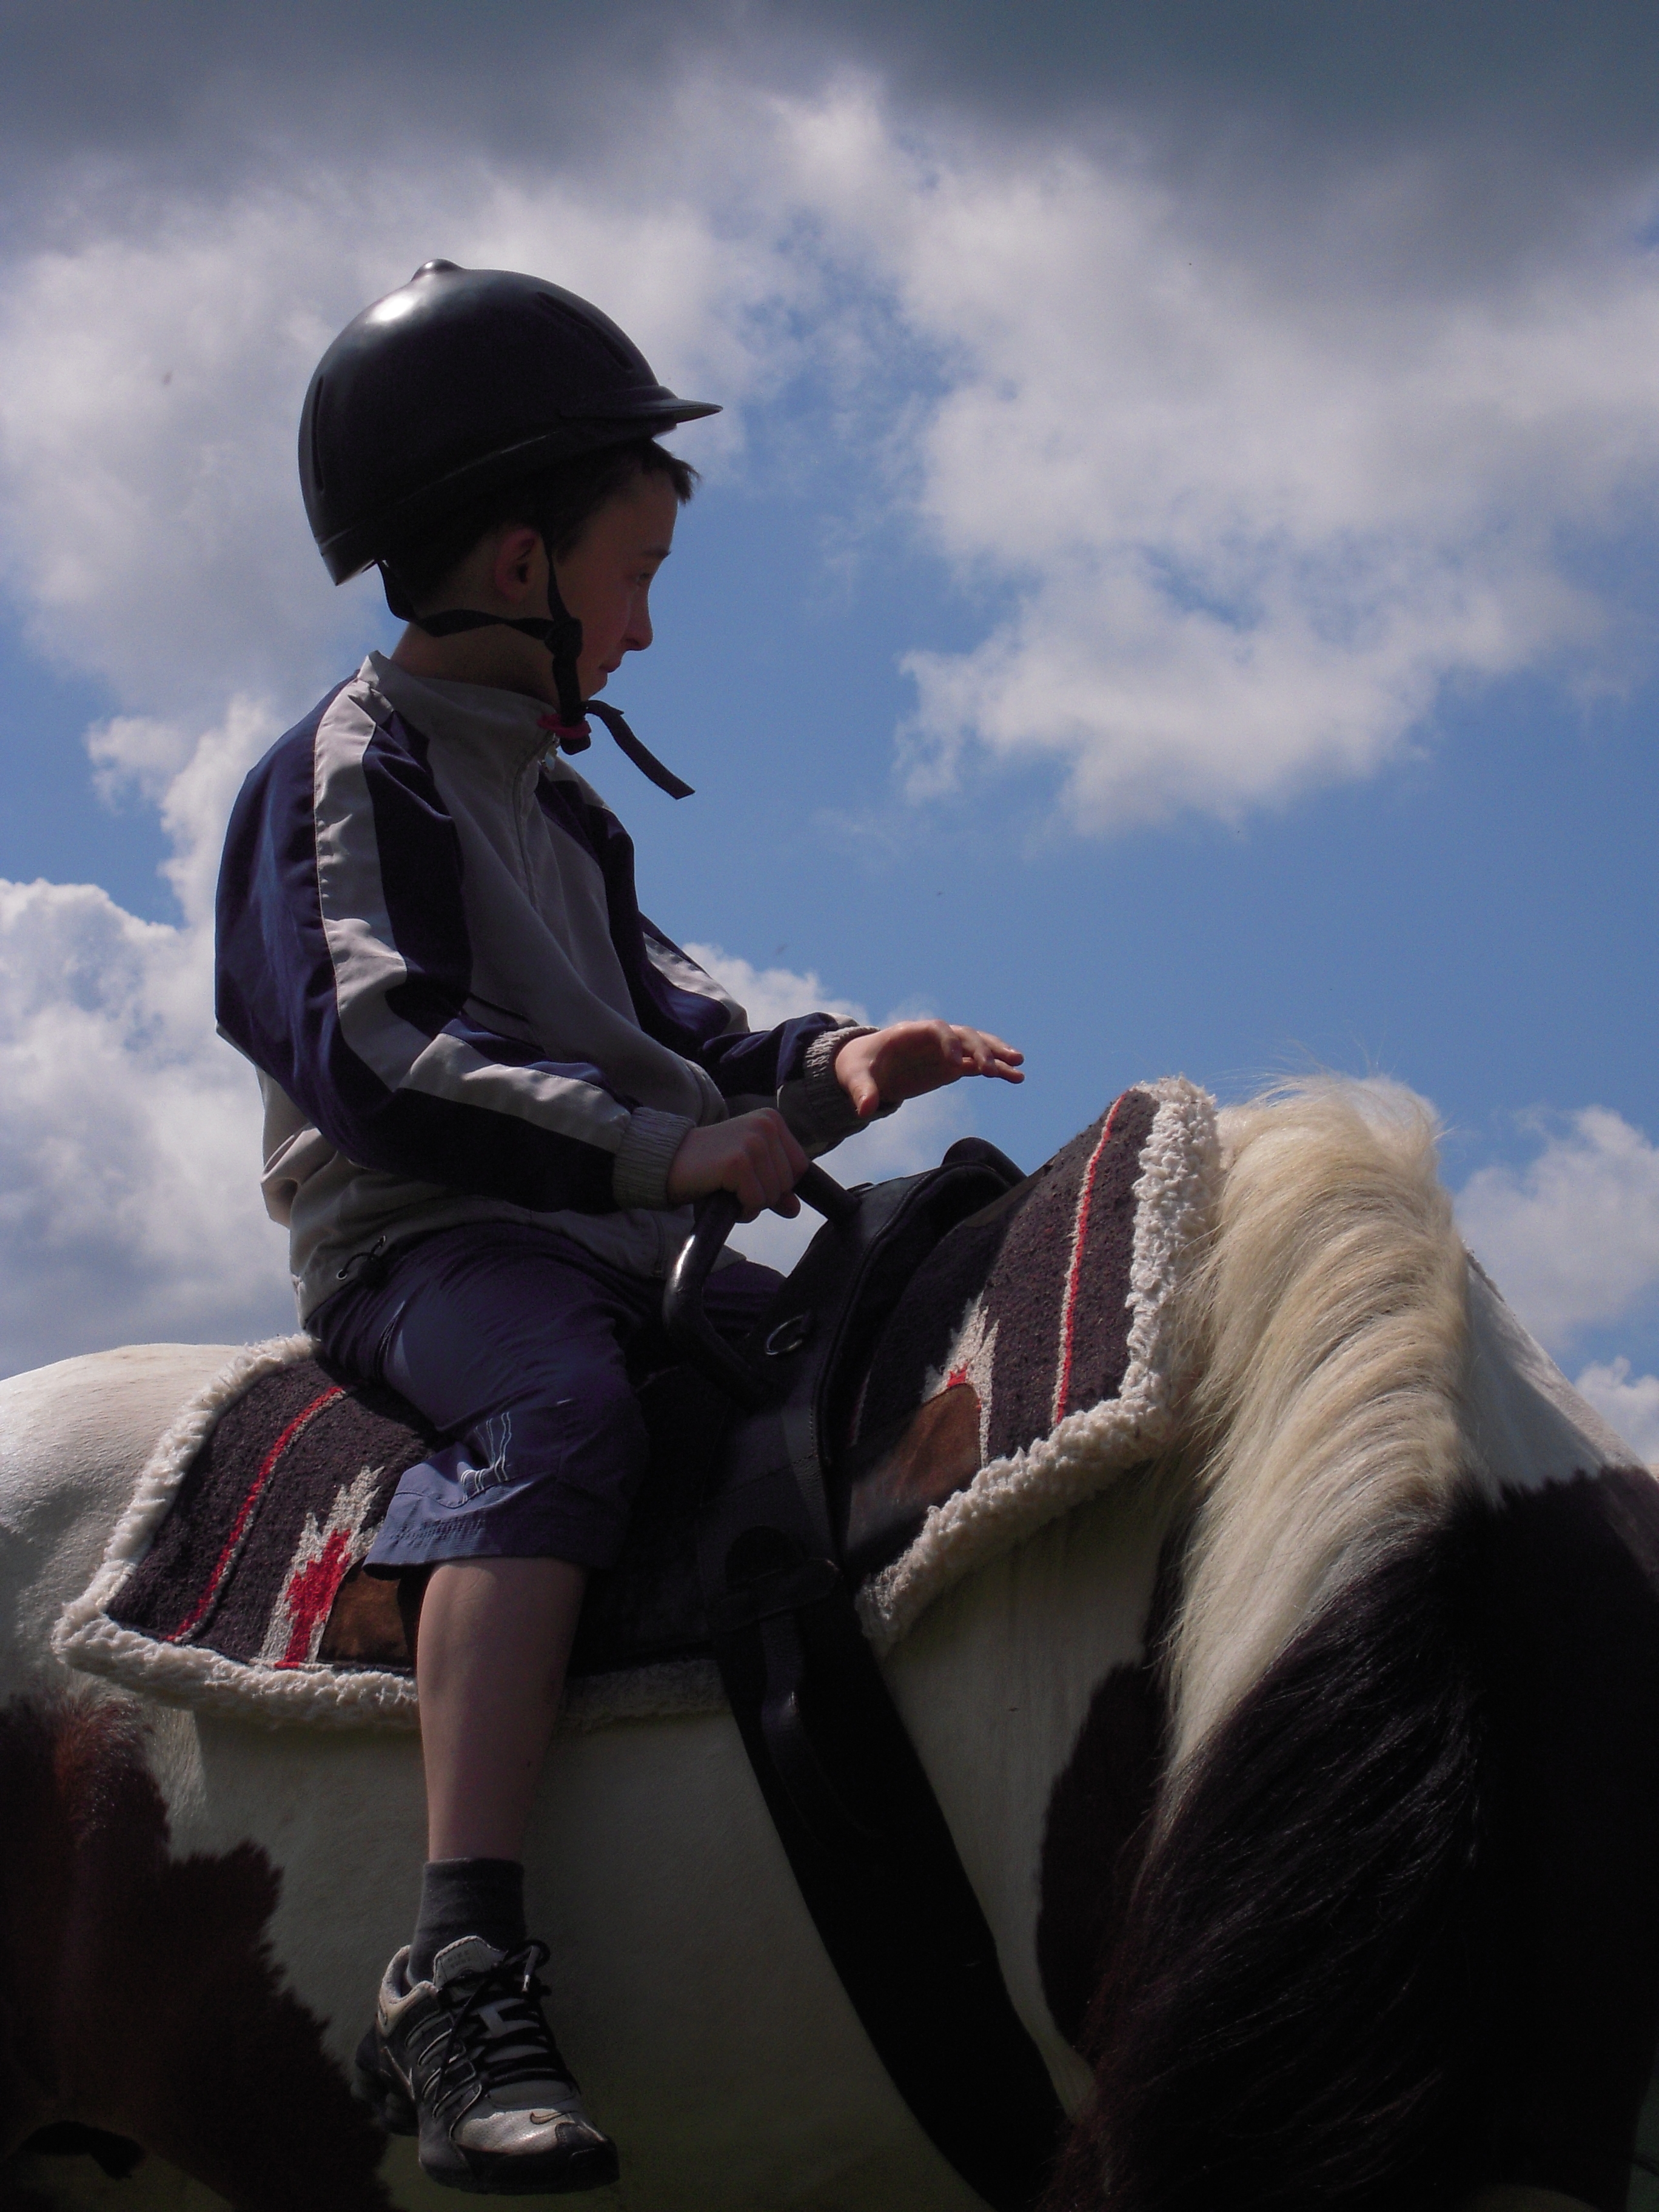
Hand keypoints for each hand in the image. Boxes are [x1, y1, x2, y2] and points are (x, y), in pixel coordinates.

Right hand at [666, 1108, 809, 1220]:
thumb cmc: (709, 1166)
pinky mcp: (738, 1162)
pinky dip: (742, 1210)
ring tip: (727, 1189)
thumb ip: (775, 1186)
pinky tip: (722, 1195)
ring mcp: (753, 1142)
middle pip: (788, 1183)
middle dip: (764, 1195)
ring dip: (751, 1204)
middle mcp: (766, 1126)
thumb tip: (795, 1209)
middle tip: (734, 1184)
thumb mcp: (748, 1170)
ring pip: (774, 1195)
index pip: (800, 1167)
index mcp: (772, 1120)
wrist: (668, 1161)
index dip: (778, 1183)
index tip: (751, 1178)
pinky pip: (755, 1202)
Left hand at [835, 1021, 1024, 1119]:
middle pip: (962, 1035)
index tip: (956, 1063)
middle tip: (993, 1070)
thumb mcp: (854, 1078)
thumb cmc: (857, 1067)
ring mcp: (944, 1051)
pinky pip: (977, 1065)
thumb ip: (862, 1091)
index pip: (936, 1029)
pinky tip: (1016, 1077)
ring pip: (976, 1047)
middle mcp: (932, 1038)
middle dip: (979, 1049)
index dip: (948, 1042)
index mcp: (909, 1033)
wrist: (863, 1068)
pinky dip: (997, 1070)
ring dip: (997, 1055)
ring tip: (1019, 1067)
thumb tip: (864, 1109)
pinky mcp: (950, 1066)